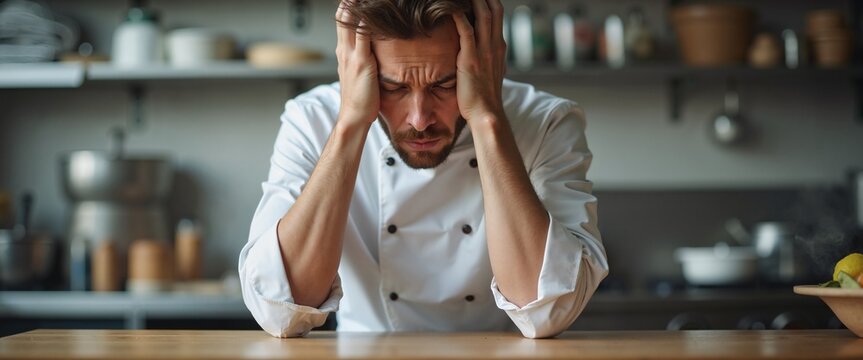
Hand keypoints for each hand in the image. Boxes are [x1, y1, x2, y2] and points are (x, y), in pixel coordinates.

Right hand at [335, 1, 378, 125]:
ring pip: (351, 20)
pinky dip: (368, 19)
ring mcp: (351, 55)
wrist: (353, 118)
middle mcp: (344, 50)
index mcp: (343, 52)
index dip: (349, 6)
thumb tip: (373, 51)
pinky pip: (364, 34)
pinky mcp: (362, 62)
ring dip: (358, 6)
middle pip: (343, 15)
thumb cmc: (360, 100)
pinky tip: (375, 9)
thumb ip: (362, 59)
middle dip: (352, 1)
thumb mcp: (358, 74)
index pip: (342, 21)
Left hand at [452, 0, 506, 123]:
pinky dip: (459, 16)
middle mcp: (495, 45)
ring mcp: (485, 51)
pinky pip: (466, 31)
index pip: (497, 14)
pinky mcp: (471, 59)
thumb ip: (487, 59)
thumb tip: (480, 53)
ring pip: (483, 15)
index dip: (489, 0)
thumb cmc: (484, 96)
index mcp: (499, 47)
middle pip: (493, 9)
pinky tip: (451, 8)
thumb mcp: (490, 72)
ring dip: (474, 1)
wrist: (486, 114)